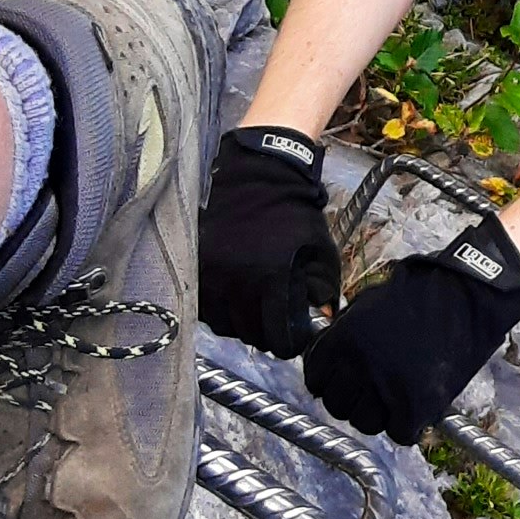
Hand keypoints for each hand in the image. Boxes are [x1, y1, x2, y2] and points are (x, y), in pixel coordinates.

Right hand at [200, 127, 342, 354]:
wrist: (257, 175)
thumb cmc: (294, 212)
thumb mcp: (320, 247)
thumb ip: (324, 286)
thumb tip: (323, 315)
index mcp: (271, 279)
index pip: (276, 336)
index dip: (289, 343)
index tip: (293, 339)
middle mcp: (237, 282)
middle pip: (248, 334)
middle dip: (266, 336)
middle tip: (274, 328)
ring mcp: (212, 275)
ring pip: (222, 324)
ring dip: (239, 325)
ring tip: (252, 314)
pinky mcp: (195, 265)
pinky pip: (203, 305)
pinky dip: (217, 310)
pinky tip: (232, 300)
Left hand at [304, 216, 519, 443]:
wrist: (465, 295)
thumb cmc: (418, 294)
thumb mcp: (366, 304)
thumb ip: (343, 332)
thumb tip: (327, 358)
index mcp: (341, 342)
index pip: (315, 379)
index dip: (328, 382)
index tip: (343, 382)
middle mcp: (357, 368)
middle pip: (337, 406)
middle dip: (351, 401)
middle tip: (370, 393)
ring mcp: (386, 389)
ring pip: (365, 424)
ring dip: (377, 416)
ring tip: (393, 402)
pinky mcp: (417, 406)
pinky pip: (400, 433)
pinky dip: (407, 426)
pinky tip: (415, 410)